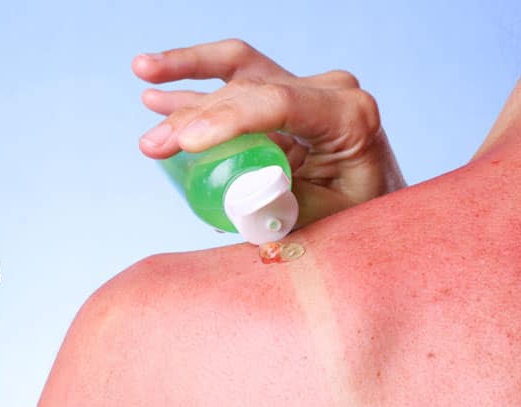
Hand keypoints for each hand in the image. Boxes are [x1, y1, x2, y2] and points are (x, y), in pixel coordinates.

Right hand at [133, 39, 405, 227]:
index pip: (279, 102)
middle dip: (195, 116)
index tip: (185, 143)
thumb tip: (228, 206)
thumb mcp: (325, 222)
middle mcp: (328, 92)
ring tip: (143, 78)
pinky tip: (156, 88)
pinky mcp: (284, 97)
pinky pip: (236, 81)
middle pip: (249, 89)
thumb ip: (280, 210)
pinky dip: (195, 85)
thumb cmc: (358, 219)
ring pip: (238, 70)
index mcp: (349, 116)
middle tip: (153, 145)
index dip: (227, 119)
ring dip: (187, 77)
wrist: (377, 207)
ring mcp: (306, 90)